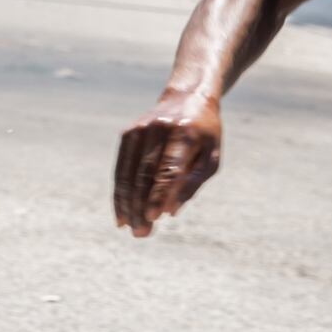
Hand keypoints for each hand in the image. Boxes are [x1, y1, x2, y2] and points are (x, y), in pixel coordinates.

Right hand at [115, 92, 223, 236]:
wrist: (188, 98)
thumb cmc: (205, 135)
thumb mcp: (212, 157)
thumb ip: (193, 183)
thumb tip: (169, 211)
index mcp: (185, 133)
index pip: (168, 169)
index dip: (159, 194)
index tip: (154, 217)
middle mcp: (159, 129)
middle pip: (145, 174)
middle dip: (141, 206)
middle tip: (142, 234)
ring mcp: (140, 130)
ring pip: (128, 173)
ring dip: (127, 204)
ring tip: (130, 228)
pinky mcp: (128, 134)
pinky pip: (120, 167)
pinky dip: (119, 192)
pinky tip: (121, 214)